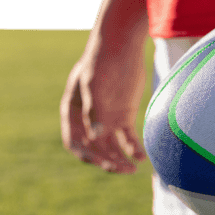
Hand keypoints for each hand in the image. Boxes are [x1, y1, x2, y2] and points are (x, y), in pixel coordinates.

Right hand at [60, 38, 148, 173]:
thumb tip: (97, 135)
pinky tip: (141, 157)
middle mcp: (89, 120)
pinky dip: (133, 148)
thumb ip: (95, 110)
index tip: (100, 163)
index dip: (86, 155)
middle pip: (95, 148)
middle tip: (122, 169)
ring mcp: (107, 118)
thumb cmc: (102, 61)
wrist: (122, 45)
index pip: (74, 142)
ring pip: (112, 146)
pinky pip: (128, 138)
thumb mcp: (94, 84)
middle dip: (107, 161)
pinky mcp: (124, 116)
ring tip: (133, 169)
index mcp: (73, 112)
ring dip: (120, 159)